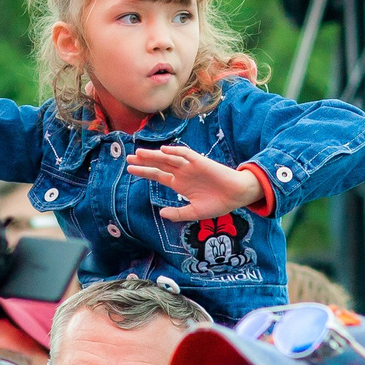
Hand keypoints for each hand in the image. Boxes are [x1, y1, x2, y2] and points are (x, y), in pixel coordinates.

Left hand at [127, 147, 263, 221]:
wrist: (236, 196)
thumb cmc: (218, 204)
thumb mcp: (195, 212)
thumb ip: (178, 213)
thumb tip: (162, 214)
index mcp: (179, 184)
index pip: (158, 175)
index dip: (144, 172)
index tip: (130, 169)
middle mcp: (182, 173)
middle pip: (159, 165)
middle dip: (144, 161)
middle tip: (128, 158)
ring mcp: (190, 167)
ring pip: (169, 159)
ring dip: (154, 155)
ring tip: (139, 153)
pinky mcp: (201, 162)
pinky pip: (186, 154)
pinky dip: (176, 151)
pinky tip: (164, 150)